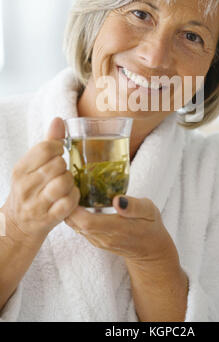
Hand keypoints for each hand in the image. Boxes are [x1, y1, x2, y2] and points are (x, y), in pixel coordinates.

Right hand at [2, 117, 79, 243]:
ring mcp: (36, 204)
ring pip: (64, 182)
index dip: (58, 147)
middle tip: (62, 171)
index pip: (45, 148)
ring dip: (71, 181)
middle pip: (58, 164)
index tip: (59, 152)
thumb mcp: (32, 166)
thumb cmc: (30, 189)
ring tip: (66, 183)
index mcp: (20, 169)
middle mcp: (25, 187)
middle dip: (65, 166)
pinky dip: (74, 197)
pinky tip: (70, 195)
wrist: (18, 225)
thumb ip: (48, 142)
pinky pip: (70, 202)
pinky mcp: (49, 219)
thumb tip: (59, 120)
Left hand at [64, 195, 179, 268]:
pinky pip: (78, 227)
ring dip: (68, 209)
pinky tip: (76, 200)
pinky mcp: (95, 240)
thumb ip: (134, 206)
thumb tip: (116, 199)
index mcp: (116, 229)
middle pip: (74, 223)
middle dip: (66, 204)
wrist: (150, 251)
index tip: (73, 187)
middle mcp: (103, 238)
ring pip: (74, 225)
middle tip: (67, 184)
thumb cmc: (150, 225)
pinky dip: (73, 214)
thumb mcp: (149, 211)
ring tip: (69, 189)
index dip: (74, 206)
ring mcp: (97, 241)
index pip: (86, 222)